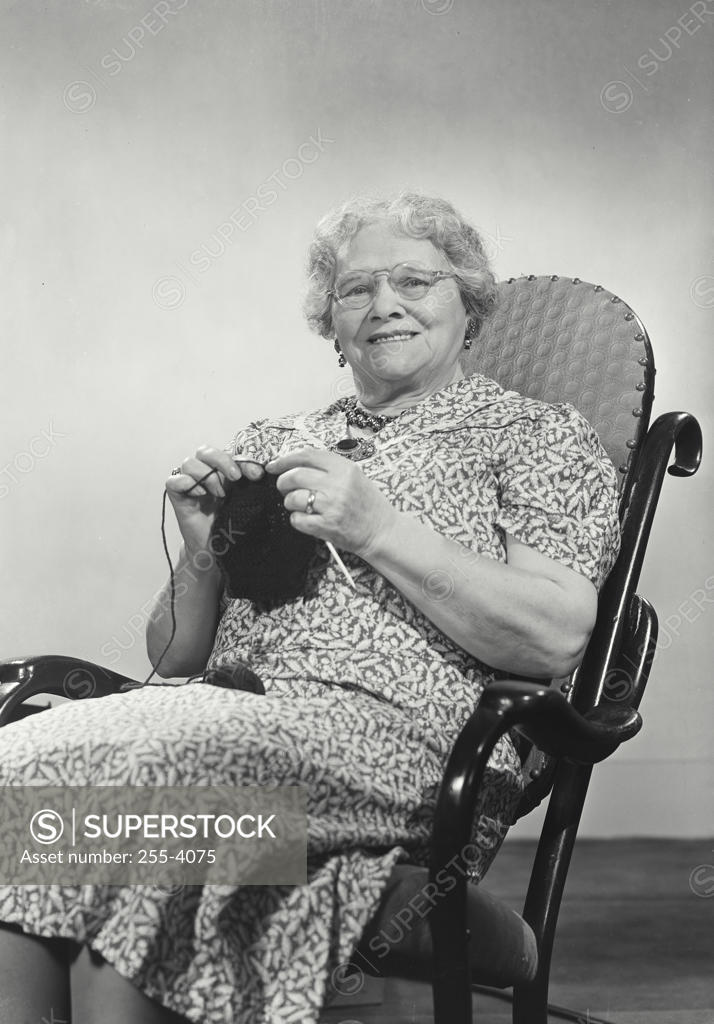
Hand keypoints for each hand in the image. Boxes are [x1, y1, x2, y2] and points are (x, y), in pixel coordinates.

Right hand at [166, 446, 264, 555]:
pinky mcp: (177, 496)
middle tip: (235, 477)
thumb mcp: (244, 500)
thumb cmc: (229, 523)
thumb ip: (249, 483)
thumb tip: (260, 470)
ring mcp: (189, 483)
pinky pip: (173, 480)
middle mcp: (203, 473)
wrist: (215, 548)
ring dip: (206, 475)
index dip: (242, 460)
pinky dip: (186, 483)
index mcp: (221, 471)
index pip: (228, 453)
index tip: (257, 475)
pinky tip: (200, 495)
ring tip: (218, 494)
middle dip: (222, 461)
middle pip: (205, 451)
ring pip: (189, 463)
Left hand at [266, 447, 398, 559]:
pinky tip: (306, 519)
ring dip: (290, 502)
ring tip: (300, 505)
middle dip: (283, 482)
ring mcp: (332, 506)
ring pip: (293, 498)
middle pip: (295, 476)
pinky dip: (296, 519)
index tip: (273, 465)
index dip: (285, 459)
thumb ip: (329, 467)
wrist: (382, 531)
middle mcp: (338, 484)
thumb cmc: (368, 504)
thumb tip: (295, 463)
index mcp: (345, 468)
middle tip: (284, 488)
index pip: (306, 455)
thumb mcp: (354, 476)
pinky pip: (297, 520)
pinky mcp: (327, 526)